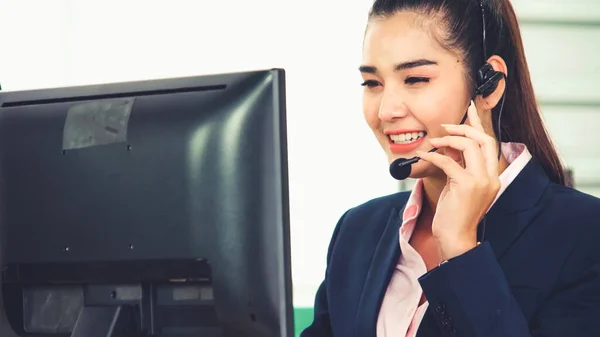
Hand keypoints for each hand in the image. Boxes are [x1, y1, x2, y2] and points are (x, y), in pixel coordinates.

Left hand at [416, 100, 500, 259]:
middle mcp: (491, 177)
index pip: (490, 143)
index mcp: (492, 176)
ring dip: (449, 140)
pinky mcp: (466, 186)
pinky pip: (449, 161)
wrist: (455, 238)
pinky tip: (423, 155)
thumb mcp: (459, 186)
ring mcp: (481, 181)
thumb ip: (459, 166)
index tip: (470, 108)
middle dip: (465, 127)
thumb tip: (448, 146)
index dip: (479, 124)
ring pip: (471, 146)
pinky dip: (434, 155)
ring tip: (433, 142)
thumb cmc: (454, 214)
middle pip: (484, 139)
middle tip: (446, 125)